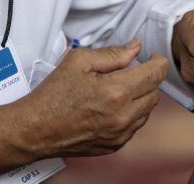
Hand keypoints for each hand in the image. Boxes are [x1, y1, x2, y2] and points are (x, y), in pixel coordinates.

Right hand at [14, 40, 167, 158]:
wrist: (34, 129)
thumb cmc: (53, 95)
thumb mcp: (80, 61)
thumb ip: (113, 53)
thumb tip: (135, 48)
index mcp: (117, 92)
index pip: (156, 73)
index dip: (158, 61)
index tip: (153, 56)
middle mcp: (123, 116)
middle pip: (155, 92)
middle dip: (148, 78)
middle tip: (132, 70)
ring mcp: (120, 134)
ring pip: (147, 111)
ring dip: (141, 97)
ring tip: (120, 88)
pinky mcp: (114, 145)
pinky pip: (135, 126)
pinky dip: (132, 114)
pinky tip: (113, 106)